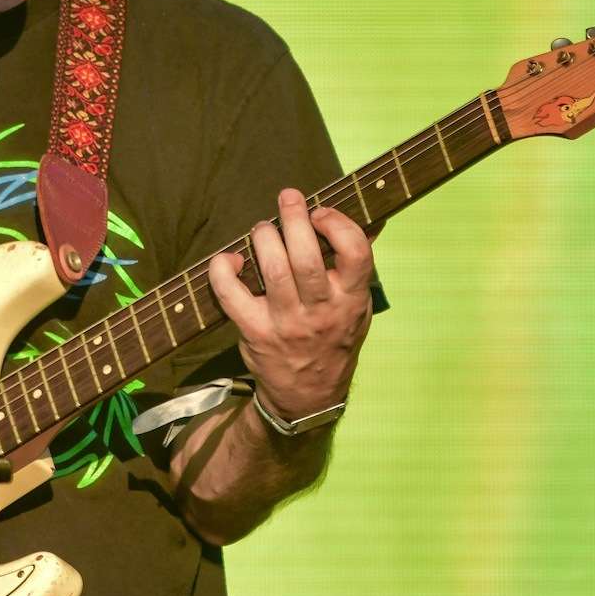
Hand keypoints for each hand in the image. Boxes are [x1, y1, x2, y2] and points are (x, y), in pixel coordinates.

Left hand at [205, 187, 375, 419]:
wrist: (308, 396)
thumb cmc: (333, 340)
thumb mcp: (357, 308)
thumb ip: (358, 267)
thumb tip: (371, 219)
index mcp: (351, 299)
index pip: (356, 253)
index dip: (337, 223)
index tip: (321, 212)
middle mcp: (321, 311)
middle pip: (306, 256)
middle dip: (294, 218)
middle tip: (287, 199)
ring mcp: (286, 323)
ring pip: (273, 269)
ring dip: (264, 237)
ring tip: (263, 228)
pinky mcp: (254, 331)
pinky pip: (231, 294)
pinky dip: (223, 270)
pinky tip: (229, 259)